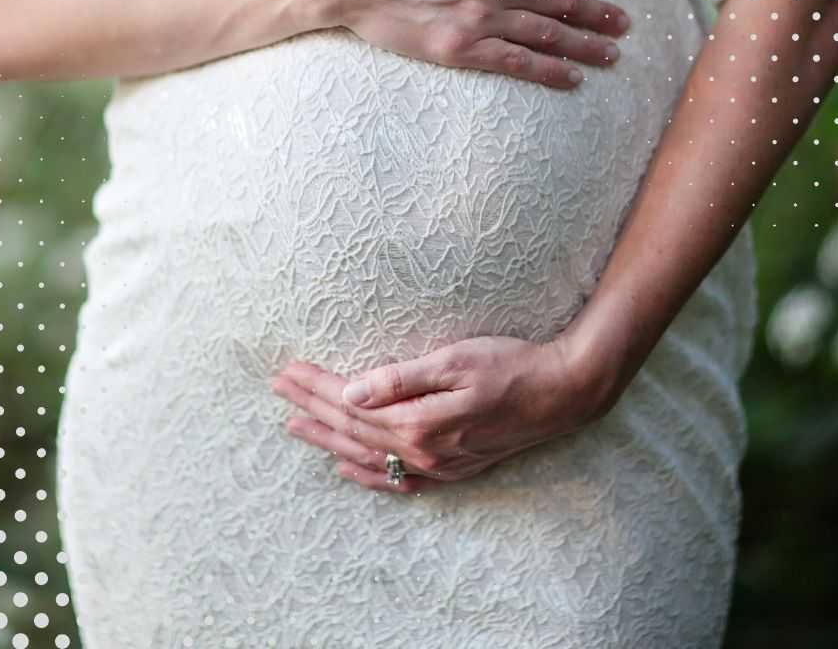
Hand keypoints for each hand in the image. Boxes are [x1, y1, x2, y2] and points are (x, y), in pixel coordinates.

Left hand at [270, 333, 610, 492]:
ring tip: (295, 426)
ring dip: (328, 438)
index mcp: (417, 420)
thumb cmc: (509, 366)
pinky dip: (367, 473)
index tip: (287, 371)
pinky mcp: (451, 467)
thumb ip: (400, 380)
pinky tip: (346, 467)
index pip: (350, 402)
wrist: (559, 393)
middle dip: (311, 407)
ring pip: (367, 453)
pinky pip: (398, 478)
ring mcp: (437, 464)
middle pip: (351, 428)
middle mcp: (422, 450)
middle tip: (278, 390)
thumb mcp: (453, 360)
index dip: (315, 386)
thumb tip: (351, 392)